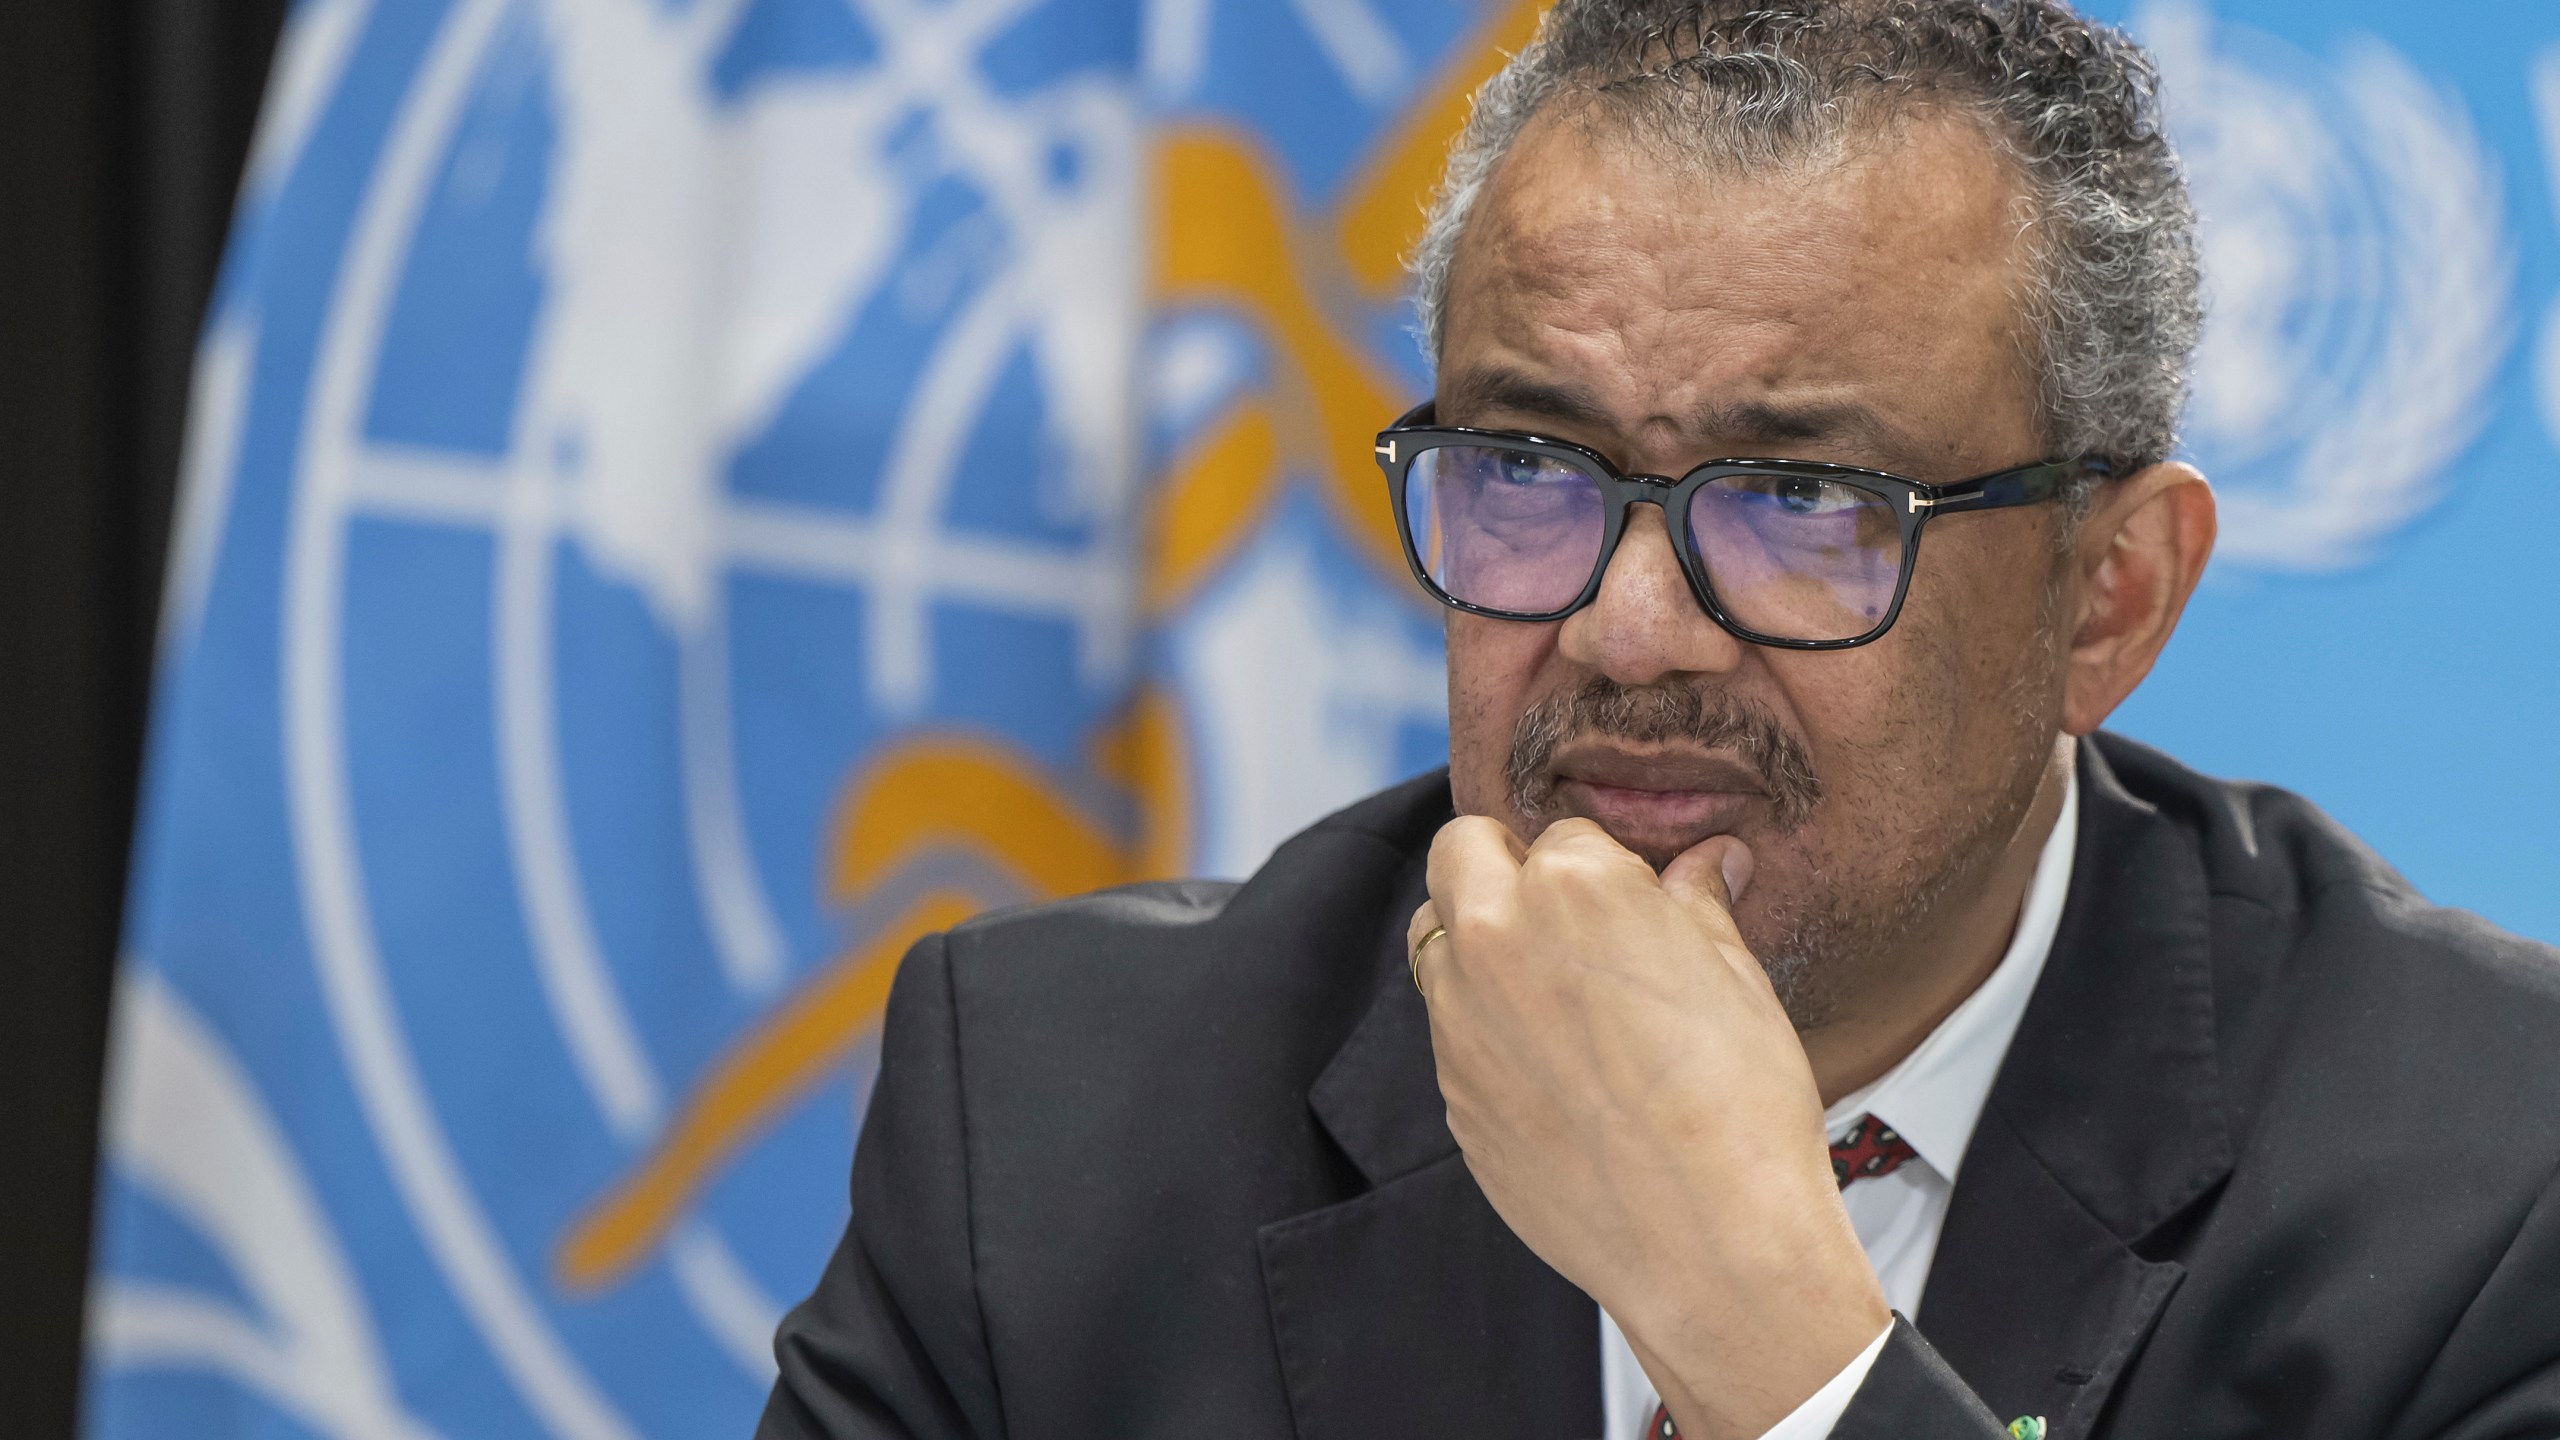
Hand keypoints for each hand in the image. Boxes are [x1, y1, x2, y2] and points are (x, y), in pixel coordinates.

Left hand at [1409, 816, 1888, 1439]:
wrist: (1708, 1241)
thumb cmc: (1741, 1104)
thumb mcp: (1738, 980)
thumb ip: (1699, 905)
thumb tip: (1707, 860)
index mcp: (1573, 883)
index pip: (1565, 834)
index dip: (1602, 867)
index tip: (1632, 905)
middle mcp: (1494, 935)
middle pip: (1462, 854)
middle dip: (1502, 868)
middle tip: (1563, 918)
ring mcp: (1459, 1017)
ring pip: (1437, 941)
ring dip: (1478, 945)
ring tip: (1552, 995)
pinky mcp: (1451, 1091)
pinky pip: (1451, 1030)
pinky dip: (1484, 1028)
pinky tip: (1552, 1072)